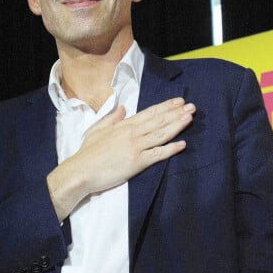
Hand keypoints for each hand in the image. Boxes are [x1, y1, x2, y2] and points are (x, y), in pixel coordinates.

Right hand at [47, 97, 195, 220]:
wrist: (81, 171)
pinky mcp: (137, 162)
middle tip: (192, 107)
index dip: (165, 107)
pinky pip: (157, 154)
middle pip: (159, 121)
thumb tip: (122, 107)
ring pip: (161, 134)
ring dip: (177, 126)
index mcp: (123, 125)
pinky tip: (182, 144)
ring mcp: (135, 147)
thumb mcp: (97, 129)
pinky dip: (170, 149)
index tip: (178, 101)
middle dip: (176, 113)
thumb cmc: (87, 153)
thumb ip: (112, 118)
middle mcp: (132, 133)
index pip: (149, 113)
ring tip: (189, 118)